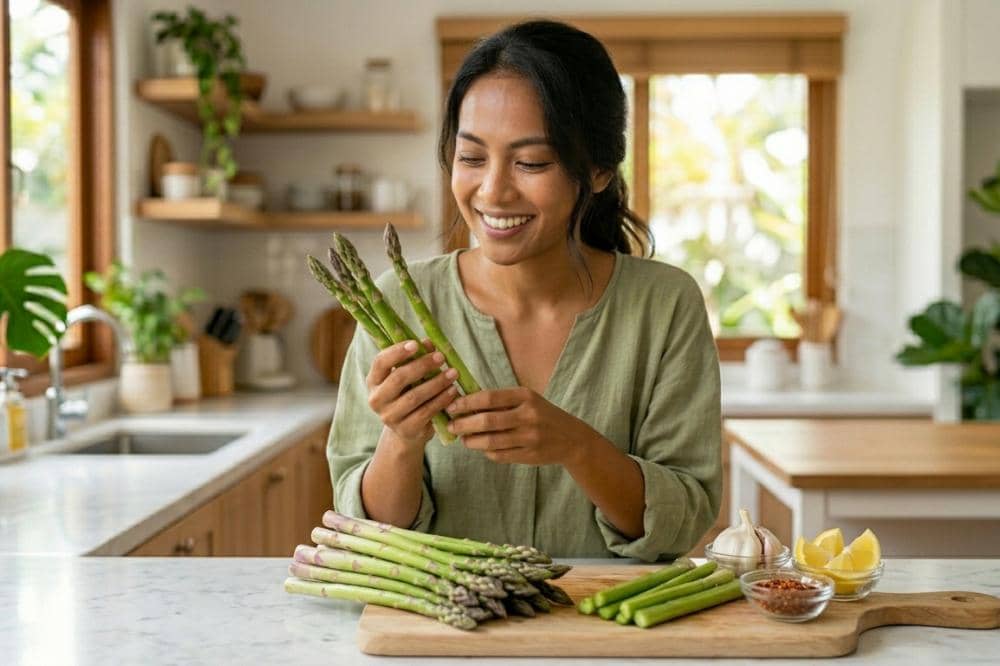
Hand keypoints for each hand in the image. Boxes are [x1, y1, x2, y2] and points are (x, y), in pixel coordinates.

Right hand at [366, 340, 459, 447]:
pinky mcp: (405, 429)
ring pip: (414, 396)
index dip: (397, 352)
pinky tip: (452, 391)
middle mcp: (376, 399)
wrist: (408, 430)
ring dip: (436, 383)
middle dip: (422, 365)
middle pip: (398, 378)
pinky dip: (441, 400)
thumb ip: (416, 358)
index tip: (416, 344)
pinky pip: (425, 412)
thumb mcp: (409, 376)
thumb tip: (429, 342)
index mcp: (374, 381)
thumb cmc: (408, 394)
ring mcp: (389, 417)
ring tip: (452, 373)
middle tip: (441, 357)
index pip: (380, 362)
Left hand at [446, 387, 593, 465]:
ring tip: (463, 439)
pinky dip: (486, 452)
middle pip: (487, 421)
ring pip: (491, 441)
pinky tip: (481, 448)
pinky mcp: (529, 455)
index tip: (452, 406)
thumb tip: (466, 403)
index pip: (489, 397)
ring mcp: (530, 437)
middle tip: (451, 426)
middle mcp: (528, 415)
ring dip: (472, 441)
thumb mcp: (528, 400)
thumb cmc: (543, 415)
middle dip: (464, 424)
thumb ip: (502, 401)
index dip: (467, 403)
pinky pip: (500, 455)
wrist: (572, 439)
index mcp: (526, 396)